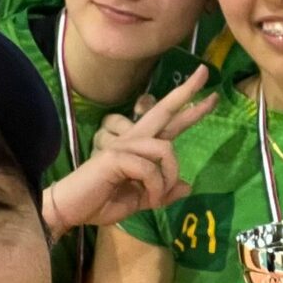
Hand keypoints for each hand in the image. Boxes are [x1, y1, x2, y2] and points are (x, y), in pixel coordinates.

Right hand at [46, 66, 216, 232]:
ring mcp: (123, 144)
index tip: (210, 96)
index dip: (188, 106)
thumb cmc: (101, 202)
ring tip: (158, 197)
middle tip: (204, 72)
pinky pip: (150, 168)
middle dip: (185, 91)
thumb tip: (187, 186)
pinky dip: (156, 188)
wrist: (71, 211)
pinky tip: (150, 200)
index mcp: (139, 147)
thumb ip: (163, 192)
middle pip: (163, 109)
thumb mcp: (141, 200)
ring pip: (165, 148)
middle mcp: (132, 139)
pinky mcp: (115, 155)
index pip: (167, 120)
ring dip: (169, 177)